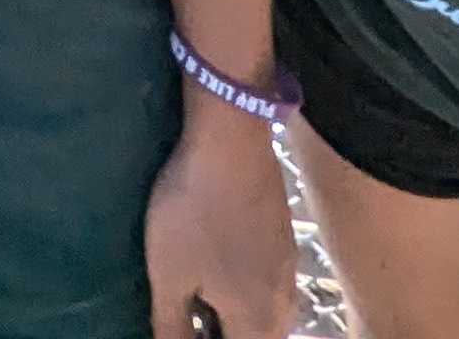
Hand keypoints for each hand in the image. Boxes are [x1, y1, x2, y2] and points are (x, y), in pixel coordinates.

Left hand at [146, 102, 299, 338]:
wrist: (231, 140)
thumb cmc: (194, 211)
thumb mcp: (169, 275)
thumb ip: (172, 325)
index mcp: (257, 322)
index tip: (178, 330)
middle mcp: (283, 305)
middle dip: (222, 336)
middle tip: (185, 320)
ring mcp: (288, 272)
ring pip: (264, 318)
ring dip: (233, 321)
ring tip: (195, 303)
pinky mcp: (284, 243)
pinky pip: (267, 290)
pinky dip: (242, 296)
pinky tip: (215, 272)